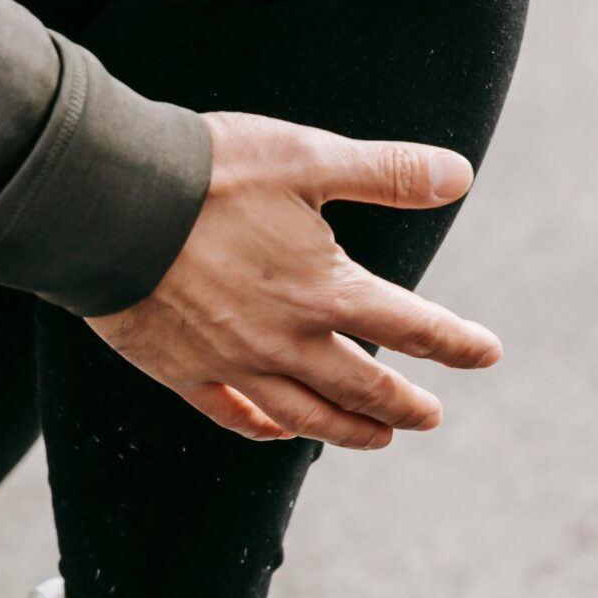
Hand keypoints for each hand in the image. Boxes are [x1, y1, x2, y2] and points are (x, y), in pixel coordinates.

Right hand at [86, 110, 499, 450]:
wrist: (110, 205)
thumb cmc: (210, 173)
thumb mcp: (308, 157)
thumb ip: (387, 173)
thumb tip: (461, 175)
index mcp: (325, 289)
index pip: (411, 327)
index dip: (455, 343)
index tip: (487, 354)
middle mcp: (287, 339)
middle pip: (362, 387)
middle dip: (404, 404)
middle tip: (430, 417)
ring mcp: (234, 362)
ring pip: (305, 415)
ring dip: (348, 431)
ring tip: (376, 439)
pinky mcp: (183, 370)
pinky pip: (234, 414)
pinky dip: (265, 428)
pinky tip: (278, 431)